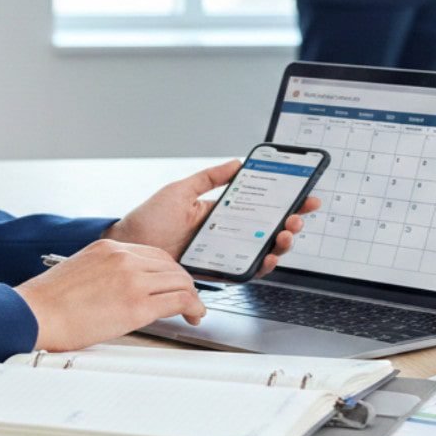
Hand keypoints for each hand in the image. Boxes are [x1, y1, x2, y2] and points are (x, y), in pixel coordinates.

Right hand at [14, 239, 203, 350]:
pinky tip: (194, 315)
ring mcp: (132, 279)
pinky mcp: (136, 305)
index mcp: (109, 247)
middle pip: (171, 265)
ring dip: (191, 296)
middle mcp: (123, 257)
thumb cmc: (48, 301)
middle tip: (188, 299)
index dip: (169, 271)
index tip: (172, 284)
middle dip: (183, 283)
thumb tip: (122, 289)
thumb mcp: (81, 271)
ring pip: (180, 281)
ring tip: (194, 310)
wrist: (34, 314)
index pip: (154, 254)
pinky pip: (178, 301)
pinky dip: (193, 308)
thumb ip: (107, 273)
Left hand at [105, 159, 318, 274]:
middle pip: (268, 230)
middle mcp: (226, 234)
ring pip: (262, 251)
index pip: (259, 206)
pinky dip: (262, 265)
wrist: (129, 248)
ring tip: (287, 234)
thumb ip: (210, 178)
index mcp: (220, 213)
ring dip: (281, 244)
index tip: (305, 194)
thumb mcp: (181, 190)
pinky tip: (269, 256)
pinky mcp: (216, 273)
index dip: (285, 202)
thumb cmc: (148, 220)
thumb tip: (237, 162)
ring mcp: (223, 254)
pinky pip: (246, 271)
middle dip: (290, 223)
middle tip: (298, 216)